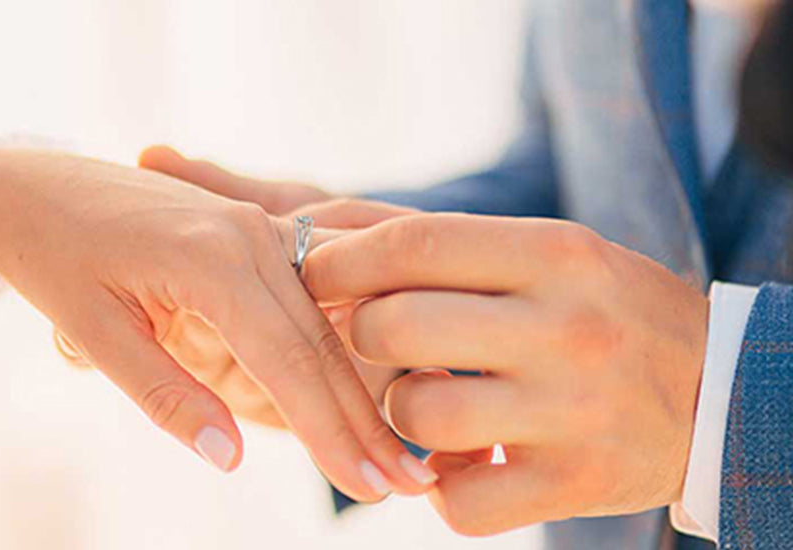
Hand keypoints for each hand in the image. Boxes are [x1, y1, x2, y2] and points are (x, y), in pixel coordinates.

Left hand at [0, 149, 435, 500]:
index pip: (286, 359)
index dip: (327, 430)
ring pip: (324, 320)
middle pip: (320, 341)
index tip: (365, 486)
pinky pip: (312, 293)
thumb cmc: (53, 256)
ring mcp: (259, 226)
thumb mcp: (95, 332)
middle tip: (402, 484)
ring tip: (392, 451)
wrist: (34, 185)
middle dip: (359, 419)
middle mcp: (249, 234)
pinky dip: (338, 345)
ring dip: (357, 387)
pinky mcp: (256, 230)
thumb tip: (229, 459)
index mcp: (210, 258)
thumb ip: (166, 395)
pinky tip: (364, 384)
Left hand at [303, 213, 708, 533]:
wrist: (719, 392)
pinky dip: (444, 486)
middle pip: (394, 327)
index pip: (413, 245)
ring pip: (416, 414)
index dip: (341, 261)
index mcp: (555, 254)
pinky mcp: (572, 483)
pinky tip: (468, 463)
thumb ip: (457, 254)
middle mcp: (564, 328)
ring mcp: (570, 411)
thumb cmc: (607, 312)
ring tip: (432, 405)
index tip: (309, 272)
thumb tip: (334, 250)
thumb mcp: (552, 256)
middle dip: (359, 335)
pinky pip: (457, 499)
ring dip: (401, 414)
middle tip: (372, 342)